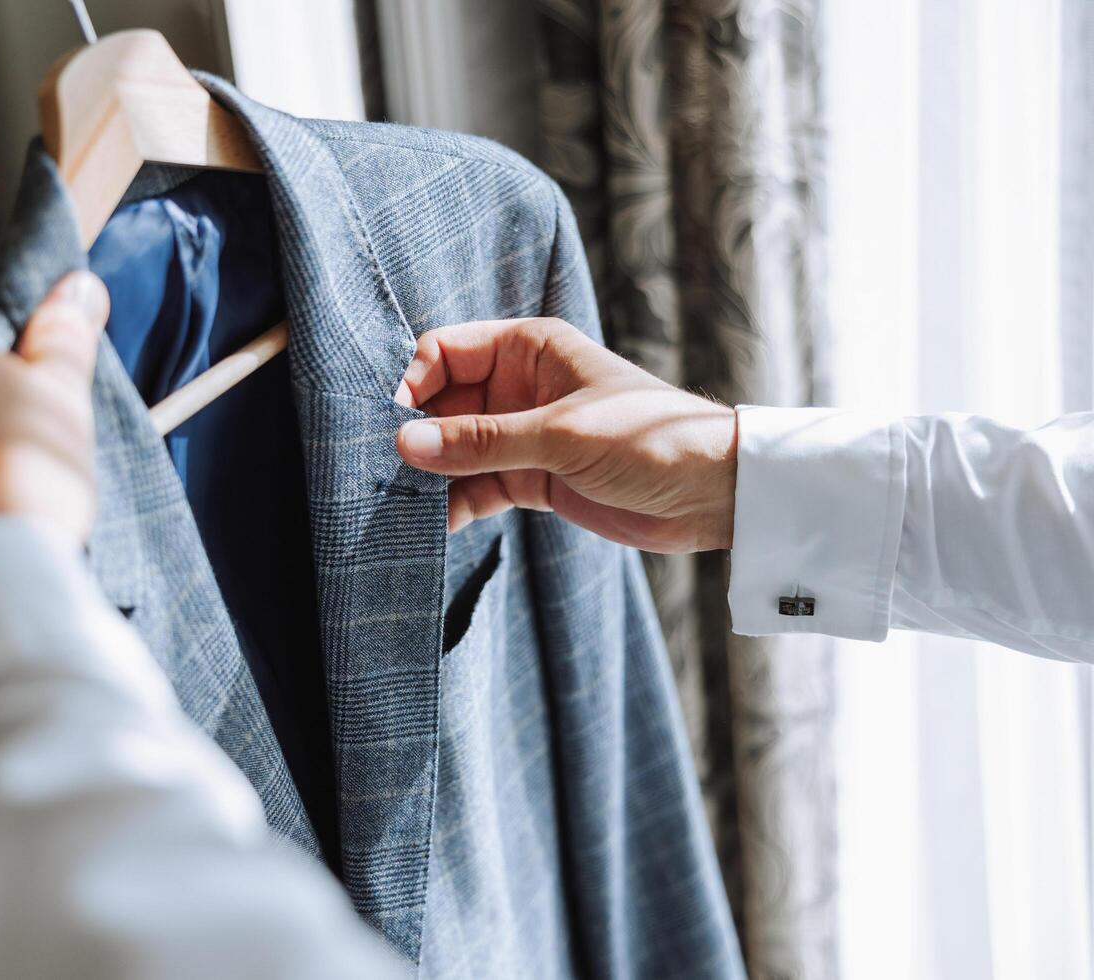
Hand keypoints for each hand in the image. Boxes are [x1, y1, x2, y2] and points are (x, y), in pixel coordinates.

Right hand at [393, 317, 736, 552]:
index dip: (414, 381)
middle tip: (383, 469)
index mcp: (528, 349)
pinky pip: (475, 487)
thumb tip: (404, 444)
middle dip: (414, 434)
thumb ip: (480, 441)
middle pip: (441, 402)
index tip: (393, 422)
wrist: (710, 495)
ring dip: (430, 474)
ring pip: (454, 449)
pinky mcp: (530, 479)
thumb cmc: (649, 439)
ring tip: (398, 502)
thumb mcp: (560, 436)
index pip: (445, 350)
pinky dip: (453, 503)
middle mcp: (518, 387)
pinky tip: (432, 524)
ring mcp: (522, 435)